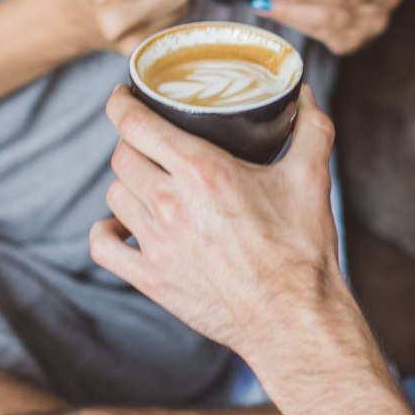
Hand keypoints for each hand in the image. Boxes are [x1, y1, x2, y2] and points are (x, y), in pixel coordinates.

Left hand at [91, 85, 342, 362]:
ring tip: (148, 178)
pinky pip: (103, 245)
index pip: (134, 123)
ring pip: (114, 194)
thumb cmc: (302, 251)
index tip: (125, 95)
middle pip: (122, 156)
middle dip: (133, 140)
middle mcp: (170, 204)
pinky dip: (107, 229)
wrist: (294, 319)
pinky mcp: (151, 278)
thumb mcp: (311, 178)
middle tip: (151, 138)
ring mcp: (155, 244)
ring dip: (128, 180)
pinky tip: (125, 224)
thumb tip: (303, 96)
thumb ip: (310, 129)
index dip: (121, 102)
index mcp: (203, 172)